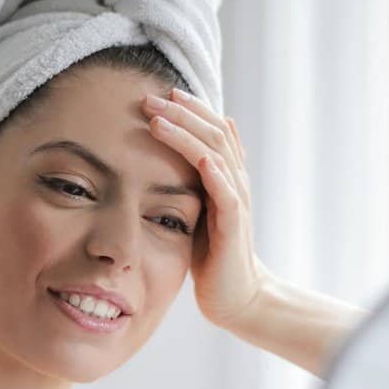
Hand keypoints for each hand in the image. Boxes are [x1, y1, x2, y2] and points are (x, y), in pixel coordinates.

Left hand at [141, 88, 269, 328]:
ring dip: (187, 134)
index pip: (213, 129)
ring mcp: (236, 202)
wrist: (234, 296)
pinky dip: (215, 173)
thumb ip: (193, 180)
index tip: (163, 92)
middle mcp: (236, 182)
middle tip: (151, 96)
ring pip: (216, 156)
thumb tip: (183, 153)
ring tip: (159, 119)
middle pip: (214, 133)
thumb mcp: (199, 209)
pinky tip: (201, 158)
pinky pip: (227, 194)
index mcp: (226, 175)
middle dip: (182, 113)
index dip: (191, 108)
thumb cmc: (212, 253)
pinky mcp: (233, 227)